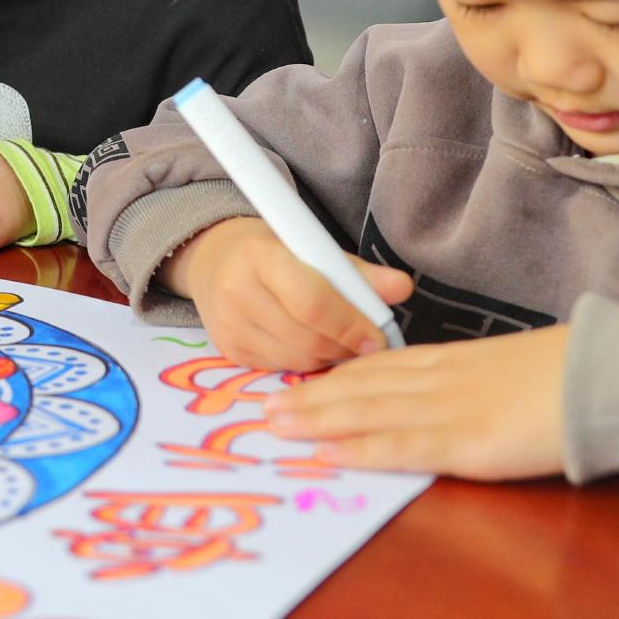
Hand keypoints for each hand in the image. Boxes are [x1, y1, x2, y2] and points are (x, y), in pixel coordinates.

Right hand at [167, 217, 412, 371]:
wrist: (216, 260)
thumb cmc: (275, 252)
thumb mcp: (315, 249)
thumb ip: (359, 272)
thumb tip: (403, 288)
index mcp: (260, 256)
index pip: (312, 303)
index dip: (351, 325)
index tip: (378, 337)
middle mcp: (236, 291)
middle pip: (307, 337)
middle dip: (345, 347)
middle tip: (367, 345)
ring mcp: (228, 325)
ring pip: (297, 359)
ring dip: (329, 357)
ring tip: (342, 344)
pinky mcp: (228, 350)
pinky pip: (281, 369)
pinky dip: (306, 363)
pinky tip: (314, 347)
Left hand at [266, 325, 570, 479]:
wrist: (605, 374)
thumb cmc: (572, 374)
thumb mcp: (512, 369)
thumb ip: (478, 381)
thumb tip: (464, 397)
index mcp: (452, 360)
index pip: (379, 367)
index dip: (335, 376)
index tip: (299, 384)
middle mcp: (439, 379)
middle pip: (360, 386)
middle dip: (311, 398)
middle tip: (264, 408)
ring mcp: (447, 409)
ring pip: (366, 410)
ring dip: (316, 420)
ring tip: (275, 426)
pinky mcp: (464, 441)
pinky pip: (399, 445)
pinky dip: (358, 449)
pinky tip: (325, 454)